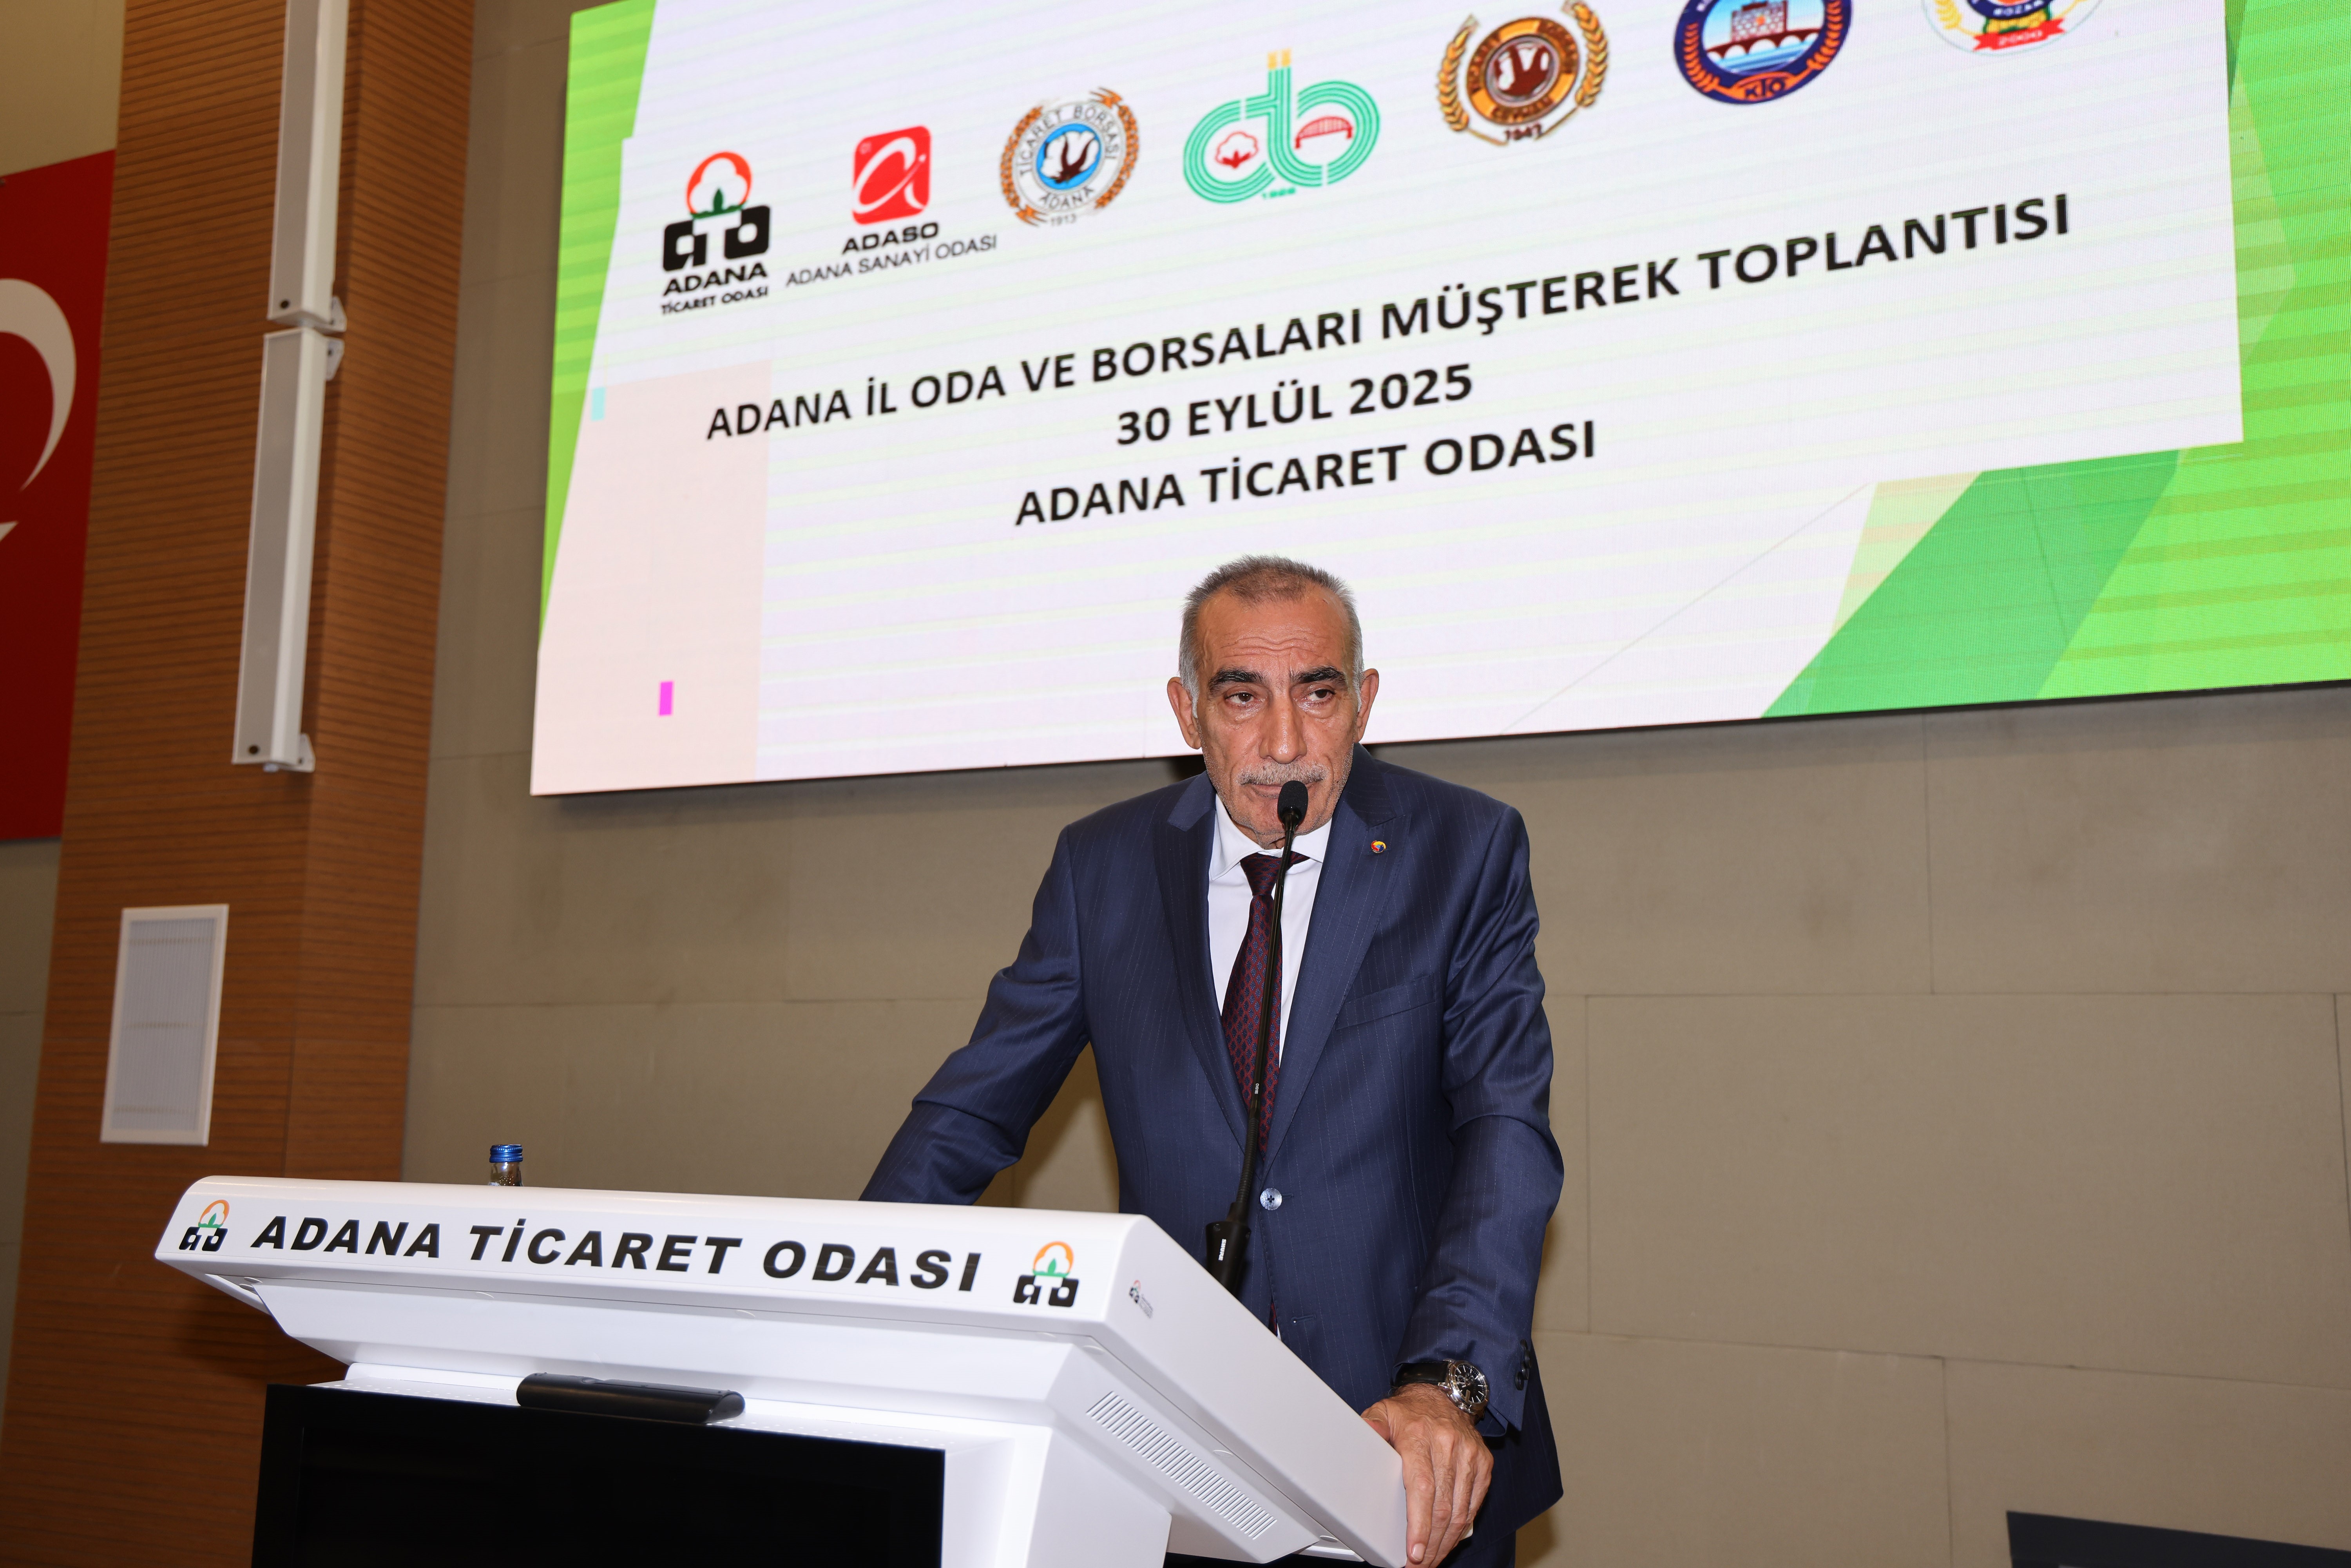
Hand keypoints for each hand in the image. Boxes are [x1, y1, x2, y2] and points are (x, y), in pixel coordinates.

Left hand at [1361, 1382, 1491, 1564]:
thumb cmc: (1409, 1412)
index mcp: (1419, 1436)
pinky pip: (1474, 1504)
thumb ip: (1370, 1428)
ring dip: (1446, 1541)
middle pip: (1442, 1506)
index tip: (1413, 1551)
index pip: (1421, 1487)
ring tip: (1432, 1559)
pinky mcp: (1483, 1463)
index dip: (1418, 1524)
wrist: (1444, 1395)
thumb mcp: (1383, 1412)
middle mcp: (1448, 1444)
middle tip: (1419, 1564)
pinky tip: (1448, 1540)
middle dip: (1431, 1543)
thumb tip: (1357, 1439)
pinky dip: (1462, 1527)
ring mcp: (1469, 1455)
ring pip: (1460, 1510)